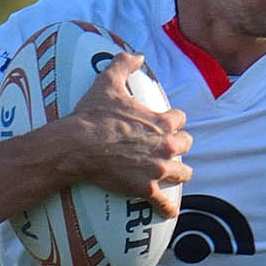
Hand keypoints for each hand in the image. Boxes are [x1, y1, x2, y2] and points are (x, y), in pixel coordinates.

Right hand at [60, 52, 191, 215]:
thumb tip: (136, 53)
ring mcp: (158, 170)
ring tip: (173, 175)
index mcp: (162, 121)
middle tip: (170, 148)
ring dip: (179, 173)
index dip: (174, 120)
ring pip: (183, 173)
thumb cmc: (93, 115)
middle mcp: (166, 146)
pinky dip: (167, 208)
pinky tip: (168, 212)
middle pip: (185, 145)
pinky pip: (164, 203)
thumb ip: (124, 63)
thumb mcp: (108, 82)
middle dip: (180, 145)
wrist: (79, 146)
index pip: (180, 118)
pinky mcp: (146, 190)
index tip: (167, 122)